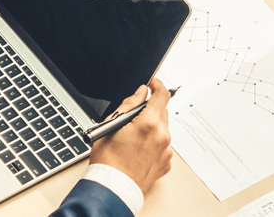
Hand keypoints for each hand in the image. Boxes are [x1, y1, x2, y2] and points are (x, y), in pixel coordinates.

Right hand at [90, 78, 173, 192]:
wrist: (112, 189)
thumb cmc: (108, 162)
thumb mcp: (111, 126)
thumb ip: (129, 105)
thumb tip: (141, 92)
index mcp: (149, 123)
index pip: (162, 95)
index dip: (157, 86)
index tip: (152, 84)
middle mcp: (162, 136)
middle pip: (162, 112)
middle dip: (150, 110)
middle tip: (133, 117)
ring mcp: (165, 151)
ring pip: (162, 129)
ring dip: (152, 128)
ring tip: (132, 138)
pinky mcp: (165, 163)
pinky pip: (163, 145)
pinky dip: (154, 144)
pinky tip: (138, 150)